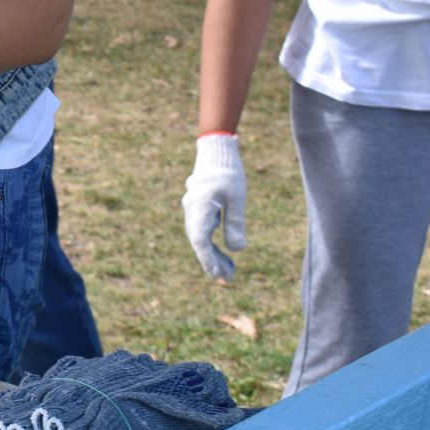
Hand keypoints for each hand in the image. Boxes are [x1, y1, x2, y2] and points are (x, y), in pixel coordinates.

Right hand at [183, 132, 248, 280]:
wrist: (216, 150)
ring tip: (230, 270)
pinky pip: (202, 230)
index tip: (221, 276)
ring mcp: (193, 209)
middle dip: (213, 262)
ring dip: (213, 255)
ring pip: (200, 238)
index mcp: (198, 209)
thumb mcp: (237, 197)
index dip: (210, 261)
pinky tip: (225, 251)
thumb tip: (238, 249)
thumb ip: (236, 223)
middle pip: (199, 243)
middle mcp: (191, 211)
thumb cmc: (228, 172)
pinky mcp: (199, 207)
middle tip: (229, 279)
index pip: (200, 241)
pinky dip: (212, 243)